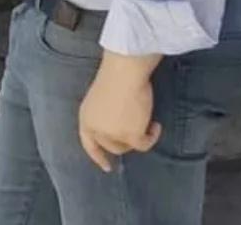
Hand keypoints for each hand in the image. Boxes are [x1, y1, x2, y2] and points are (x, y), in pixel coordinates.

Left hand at [78, 53, 162, 171]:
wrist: (123, 73)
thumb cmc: (114, 79)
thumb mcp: (101, 101)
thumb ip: (105, 116)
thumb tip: (119, 125)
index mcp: (85, 118)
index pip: (89, 144)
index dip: (98, 156)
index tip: (107, 167)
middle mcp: (96, 129)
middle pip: (112, 147)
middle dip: (125, 142)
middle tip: (138, 132)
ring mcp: (112, 134)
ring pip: (128, 147)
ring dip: (138, 138)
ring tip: (147, 123)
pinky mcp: (130, 136)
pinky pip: (143, 144)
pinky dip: (151, 137)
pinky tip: (155, 125)